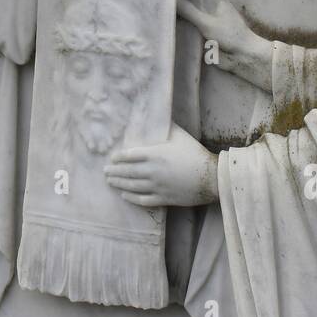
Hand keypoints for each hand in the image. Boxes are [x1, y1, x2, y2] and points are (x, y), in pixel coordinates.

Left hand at [104, 125, 218, 207]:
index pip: (129, 156)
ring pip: (132, 186)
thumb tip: (156, 117)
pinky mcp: (163, 198)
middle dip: (114, 172)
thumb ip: (165, 127)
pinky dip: (131, 198)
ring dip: (119, 184)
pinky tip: (124, 195)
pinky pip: (142, 199)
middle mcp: (152, 171)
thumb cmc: (195, 153)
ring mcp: (157, 186)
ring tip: (110, 182)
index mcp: (155, 154)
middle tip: (104, 172)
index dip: (118, 158)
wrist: (211, 177)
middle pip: (127, 172)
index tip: (111, 158)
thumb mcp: (179, 136)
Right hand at [178, 0, 272, 92]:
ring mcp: (207, 18)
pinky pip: (189, 23)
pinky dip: (180, 19)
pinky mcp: (203, 31)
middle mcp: (211, 5)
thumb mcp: (208, 22)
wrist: (242, 57)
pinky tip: (166, 17)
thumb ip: (189, 11)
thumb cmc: (231, 36)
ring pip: (190, 8)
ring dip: (179, 4)